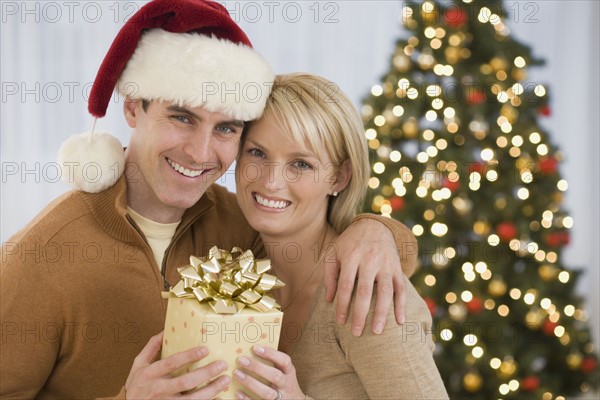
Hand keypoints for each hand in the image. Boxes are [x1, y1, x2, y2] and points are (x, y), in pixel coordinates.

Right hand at [125, 331, 229, 398]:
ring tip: (225, 380)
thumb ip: (151, 348)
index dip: (188, 356)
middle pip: (185, 382)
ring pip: (191, 399)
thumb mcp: (138, 365)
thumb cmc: (136, 386)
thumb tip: (164, 330)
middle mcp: (158, 389)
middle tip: (222, 364)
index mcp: (151, 374)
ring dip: (211, 390)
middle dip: (206, 373)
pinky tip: (219, 397)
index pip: (171, 363)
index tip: (205, 350)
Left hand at [233, 345, 303, 399]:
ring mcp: (280, 398)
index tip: (256, 347)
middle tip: (241, 360)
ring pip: (267, 393)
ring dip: (251, 383)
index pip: (284, 361)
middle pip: (275, 376)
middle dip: (257, 368)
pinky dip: (247, 399)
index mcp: (289, 372)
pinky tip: (238, 393)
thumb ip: (273, 363)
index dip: (271, 354)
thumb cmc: (284, 383)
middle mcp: (286, 385)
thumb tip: (251, 350)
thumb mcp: (284, 372)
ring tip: (237, 373)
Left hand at [324, 218, 406, 335]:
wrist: (374, 226)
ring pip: (386, 291)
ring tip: (377, 331)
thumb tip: (329, 300)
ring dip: (382, 313)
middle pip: (365, 291)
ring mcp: (386, 265)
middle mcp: (370, 261)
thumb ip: (329, 275)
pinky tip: (400, 321)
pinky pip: (402, 288)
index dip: (342, 304)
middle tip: (356, 333)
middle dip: (361, 314)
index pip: (346, 285)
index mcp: (351, 257)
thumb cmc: (349, 243)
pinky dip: (402, 305)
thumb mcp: (333, 253)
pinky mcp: (397, 268)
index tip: (340, 321)